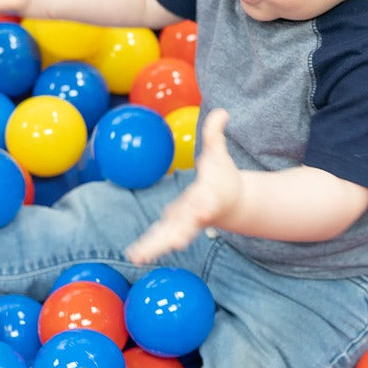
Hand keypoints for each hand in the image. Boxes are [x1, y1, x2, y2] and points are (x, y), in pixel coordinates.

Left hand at [126, 109, 240, 264]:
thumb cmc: (223, 177)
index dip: (204, 208)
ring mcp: (185, 225)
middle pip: (187, 227)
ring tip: (138, 257)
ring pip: (170, 238)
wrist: (231, 204)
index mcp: (208, 198)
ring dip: (155, 247)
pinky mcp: (175, 229)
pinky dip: (149, 246)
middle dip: (179, 235)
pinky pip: (161, 238)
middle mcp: (196, 215)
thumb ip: (216, 135)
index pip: (206, 204)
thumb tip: (222, 111)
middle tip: (174, 244)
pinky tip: (135, 255)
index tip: (203, 212)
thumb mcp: (220, 154)